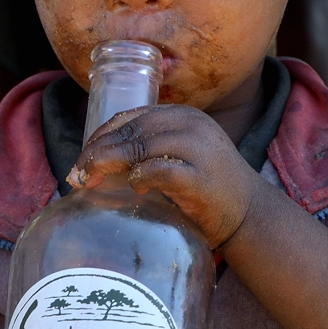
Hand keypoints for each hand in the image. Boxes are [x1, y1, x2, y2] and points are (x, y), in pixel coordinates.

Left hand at [71, 104, 270, 248]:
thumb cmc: (206, 187)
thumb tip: (95, 162)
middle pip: (131, 130)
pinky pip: (160, 169)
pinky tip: (134, 187)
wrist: (249, 212)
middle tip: (78, 175)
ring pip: (140, 144)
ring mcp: (198, 150)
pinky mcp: (200, 178)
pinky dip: (140, 176)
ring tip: (90, 181)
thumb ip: (148, 149)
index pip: (130, 117)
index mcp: (183, 116)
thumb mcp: (180, 155)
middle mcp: (191, 126)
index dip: (100, 136)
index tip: (82, 159)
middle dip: (97, 151)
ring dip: (108, 163)